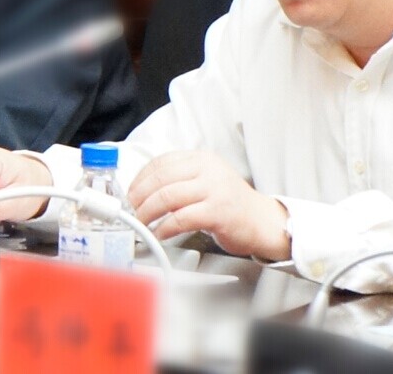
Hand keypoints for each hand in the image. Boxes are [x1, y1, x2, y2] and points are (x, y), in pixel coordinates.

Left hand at [127, 149, 289, 261]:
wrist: (262, 221)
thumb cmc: (230, 205)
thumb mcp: (206, 181)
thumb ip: (180, 181)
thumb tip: (142, 193)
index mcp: (202, 158)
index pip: (161, 162)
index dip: (139, 179)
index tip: (130, 194)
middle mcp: (208, 169)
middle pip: (160, 179)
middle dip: (138, 197)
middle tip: (130, 212)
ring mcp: (214, 189)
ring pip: (167, 196)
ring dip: (146, 213)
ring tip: (140, 225)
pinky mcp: (218, 211)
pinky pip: (180, 219)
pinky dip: (163, 228)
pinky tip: (159, 234)